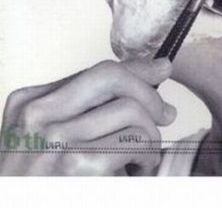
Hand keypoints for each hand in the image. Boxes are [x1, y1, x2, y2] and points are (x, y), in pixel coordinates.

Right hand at [0, 58, 174, 175]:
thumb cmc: (52, 183)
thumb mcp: (60, 137)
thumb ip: (94, 102)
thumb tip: (160, 66)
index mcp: (29, 104)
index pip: (96, 72)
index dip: (138, 71)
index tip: (161, 71)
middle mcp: (37, 116)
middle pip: (112, 76)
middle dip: (149, 92)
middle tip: (165, 115)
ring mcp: (55, 139)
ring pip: (130, 109)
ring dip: (150, 134)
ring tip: (143, 155)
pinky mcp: (78, 164)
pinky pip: (137, 138)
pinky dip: (148, 155)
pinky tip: (139, 170)